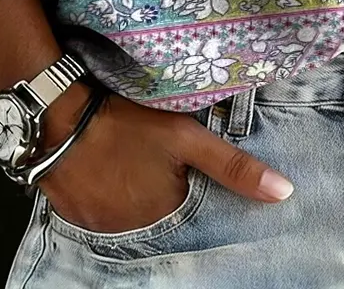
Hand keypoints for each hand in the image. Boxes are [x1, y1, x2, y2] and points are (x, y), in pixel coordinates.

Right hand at [36, 89, 294, 233]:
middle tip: (148, 158)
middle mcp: (131, 230)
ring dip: (132, 194)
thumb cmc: (127, 122)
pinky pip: (98, 212)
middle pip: (157, 214)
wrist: (59, 114)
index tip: (178, 165)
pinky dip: (105, 195)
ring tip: (127, 161)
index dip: (188, 185)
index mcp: (164, 215)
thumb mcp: (187, 138)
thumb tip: (284, 193)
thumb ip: (235, 168)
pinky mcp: (72, 214)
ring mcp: (98, 226)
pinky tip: (105, 169)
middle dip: (159, 190)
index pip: (189, 210)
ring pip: (127, 213)